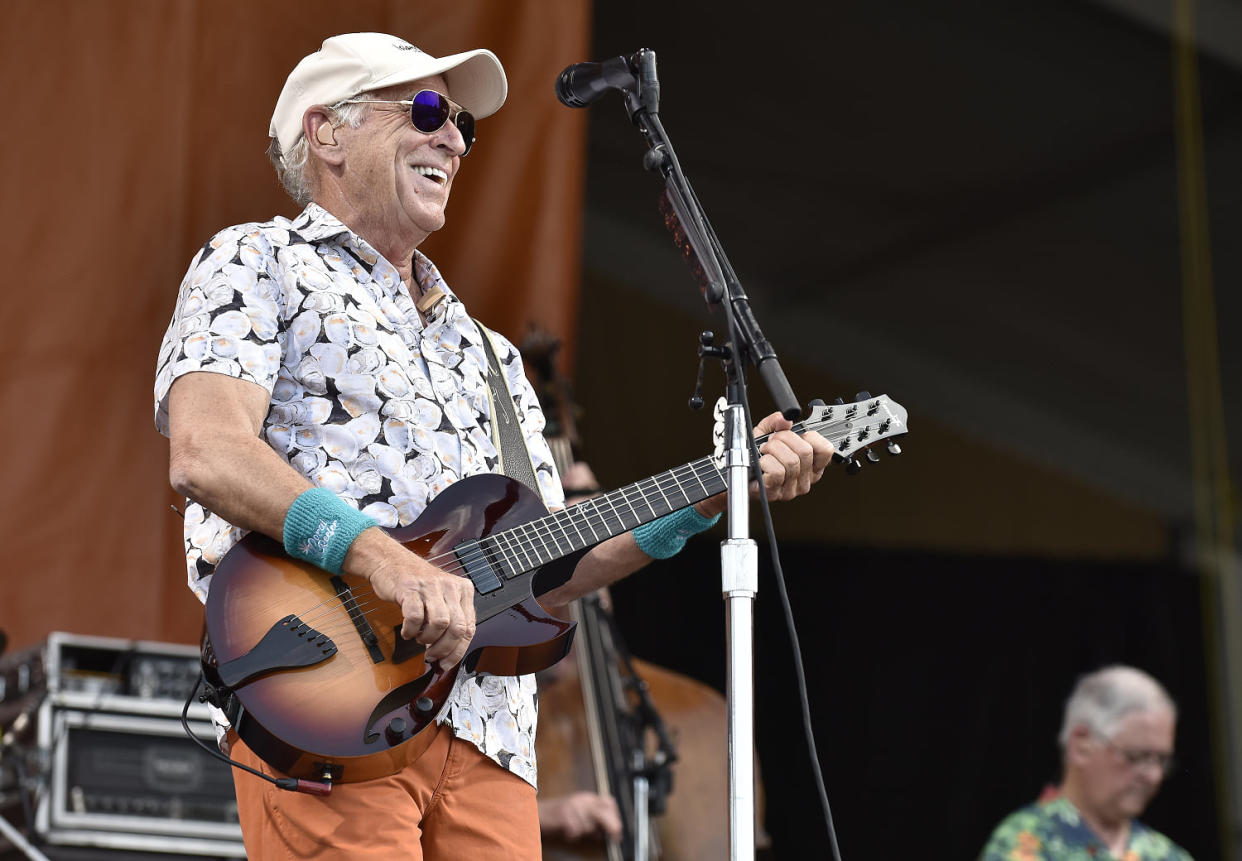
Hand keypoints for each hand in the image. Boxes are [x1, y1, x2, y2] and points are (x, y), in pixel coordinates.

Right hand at [348, 530, 475, 668]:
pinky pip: (415, 617)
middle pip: (457, 628)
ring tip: (418, 638)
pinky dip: (411, 630)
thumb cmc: (416, 583)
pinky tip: (408, 631)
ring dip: (427, 638)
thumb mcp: (441, 597)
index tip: (447, 662)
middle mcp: (450, 586)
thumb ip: (450, 620)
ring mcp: (431, 586)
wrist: (391, 561)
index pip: (469, 627)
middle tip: (431, 655)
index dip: (458, 651)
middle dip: (444, 649)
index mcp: (463, 589)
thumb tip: (450, 653)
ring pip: (440, 624)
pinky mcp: (411, 589)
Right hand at [539, 791, 622, 841]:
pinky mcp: (563, 815)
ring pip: (589, 824)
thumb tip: (606, 832)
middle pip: (603, 812)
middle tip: (615, 837)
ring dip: (585, 832)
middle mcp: (581, 800)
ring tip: (575, 832)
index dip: (616, 816)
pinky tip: (567, 833)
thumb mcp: (579, 814)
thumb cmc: (558, 815)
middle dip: (612, 826)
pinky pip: (575, 830)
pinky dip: (573, 835)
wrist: (537, 812)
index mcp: (587, 798)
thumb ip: (593, 821)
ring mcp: (572, 806)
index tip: (619, 830)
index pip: (609, 802)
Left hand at [696, 411, 833, 515]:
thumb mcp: (766, 433)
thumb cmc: (755, 456)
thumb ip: (776, 422)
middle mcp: (805, 479)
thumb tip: (784, 419)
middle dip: (784, 440)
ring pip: (791, 461)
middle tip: (772, 442)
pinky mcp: (776, 493)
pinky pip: (777, 472)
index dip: (810, 436)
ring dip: (772, 451)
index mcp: (811, 465)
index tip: (797, 434)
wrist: (737, 472)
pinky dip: (766, 462)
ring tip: (764, 452)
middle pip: (805, 451)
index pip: (826, 449)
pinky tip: (761, 462)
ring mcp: (792, 489)